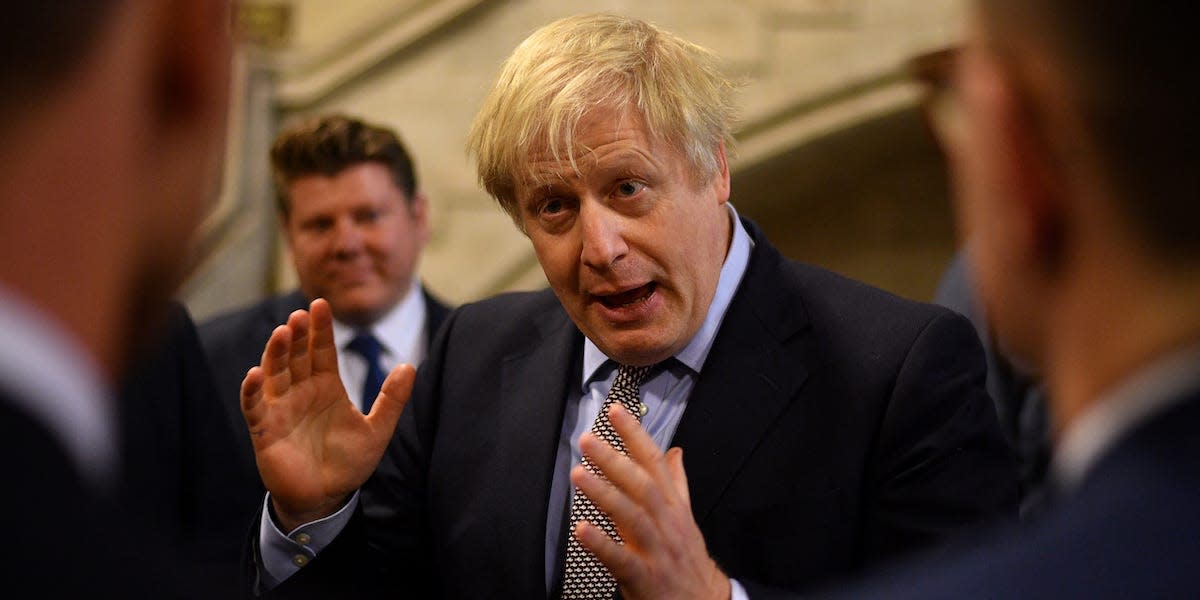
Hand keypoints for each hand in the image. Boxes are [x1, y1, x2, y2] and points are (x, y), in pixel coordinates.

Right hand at [241, 298, 413, 530]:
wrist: (326, 498)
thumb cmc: (349, 463)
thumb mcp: (377, 430)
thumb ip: (392, 400)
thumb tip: (409, 367)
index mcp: (326, 386)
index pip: (322, 350)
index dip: (321, 328)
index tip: (320, 304)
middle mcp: (301, 391)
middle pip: (297, 356)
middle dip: (298, 334)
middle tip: (300, 314)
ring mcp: (281, 408)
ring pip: (275, 373)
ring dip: (276, 353)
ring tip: (282, 333)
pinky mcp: (265, 429)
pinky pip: (254, 406)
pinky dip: (252, 390)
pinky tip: (256, 374)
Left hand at [572, 404, 730, 599]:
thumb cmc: (688, 561)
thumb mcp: (686, 518)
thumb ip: (677, 484)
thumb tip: (675, 453)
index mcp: (674, 507)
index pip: (655, 463)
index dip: (635, 436)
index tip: (616, 412)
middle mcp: (667, 523)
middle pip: (642, 485)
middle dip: (614, 459)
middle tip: (587, 439)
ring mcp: (656, 550)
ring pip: (632, 516)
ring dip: (604, 493)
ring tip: (579, 474)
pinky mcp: (645, 577)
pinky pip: (622, 559)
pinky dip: (602, 543)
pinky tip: (582, 530)